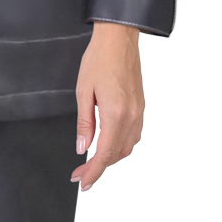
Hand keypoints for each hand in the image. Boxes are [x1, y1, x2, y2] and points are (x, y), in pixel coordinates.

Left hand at [72, 23, 144, 190]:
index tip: (82, 182)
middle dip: (98, 168)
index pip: (104, 154)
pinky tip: (109, 144)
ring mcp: (139, 111)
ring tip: (92, 162)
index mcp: (116, 114)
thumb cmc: (99, 59)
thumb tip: (82, 148)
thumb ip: (84, 123)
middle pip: (117, 154)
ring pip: (128, 147)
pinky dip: (121, 145)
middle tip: (80, 173)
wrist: (119, 39)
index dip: (93, 172)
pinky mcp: (141, 106)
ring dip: (111, 158)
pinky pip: (134, 135)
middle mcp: (132, 116)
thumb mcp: (83, 92)